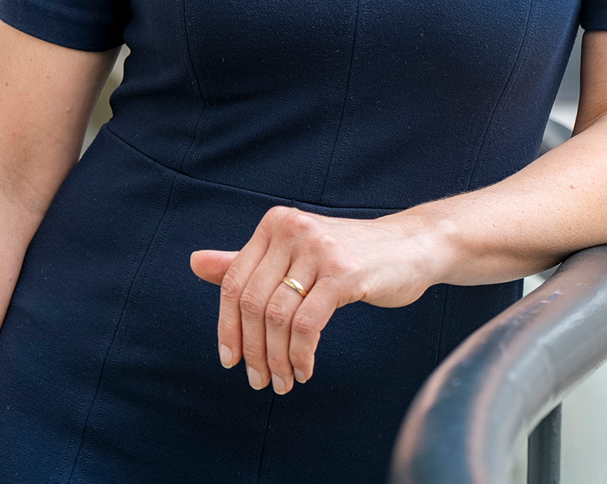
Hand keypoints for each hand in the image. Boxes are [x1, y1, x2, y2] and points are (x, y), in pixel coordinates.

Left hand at [189, 206, 442, 394]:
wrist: (412, 246)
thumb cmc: (349, 256)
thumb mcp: (295, 255)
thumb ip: (248, 262)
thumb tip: (195, 263)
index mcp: (274, 225)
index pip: (234, 282)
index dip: (227, 326)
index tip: (230, 361)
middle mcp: (291, 231)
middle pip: (253, 303)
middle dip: (253, 350)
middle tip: (260, 381)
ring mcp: (317, 250)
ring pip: (278, 317)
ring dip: (277, 359)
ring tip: (284, 382)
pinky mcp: (343, 273)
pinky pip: (308, 324)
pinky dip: (301, 354)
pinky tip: (305, 369)